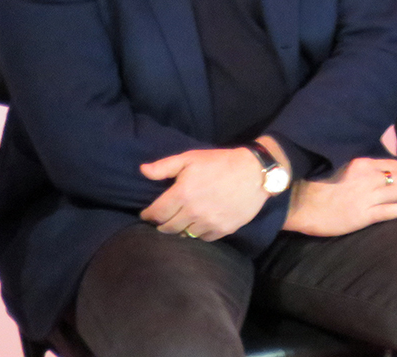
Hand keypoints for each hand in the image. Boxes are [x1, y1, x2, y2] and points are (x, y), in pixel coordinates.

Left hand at [140, 147, 266, 240]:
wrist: (254, 172)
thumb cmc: (220, 162)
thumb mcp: (191, 158)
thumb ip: (165, 166)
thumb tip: (142, 171)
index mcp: (182, 193)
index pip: (157, 213)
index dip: (149, 215)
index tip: (148, 215)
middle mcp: (193, 212)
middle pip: (168, 228)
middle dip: (162, 224)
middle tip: (163, 219)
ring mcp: (208, 223)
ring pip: (184, 235)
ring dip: (180, 229)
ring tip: (181, 222)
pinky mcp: (222, 230)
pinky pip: (203, 238)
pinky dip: (198, 233)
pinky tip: (198, 224)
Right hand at [283, 158, 396, 236]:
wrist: (295, 199)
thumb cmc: (312, 180)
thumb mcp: (336, 161)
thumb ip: (356, 160)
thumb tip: (373, 154)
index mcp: (361, 162)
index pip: (393, 163)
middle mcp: (368, 176)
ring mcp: (366, 196)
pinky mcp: (362, 215)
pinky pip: (390, 210)